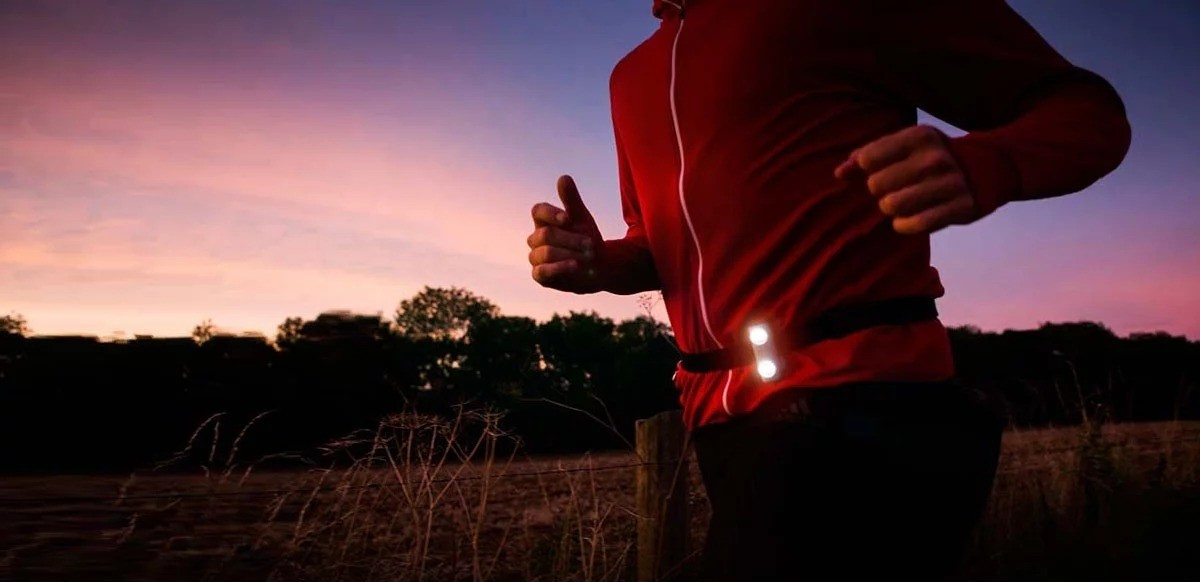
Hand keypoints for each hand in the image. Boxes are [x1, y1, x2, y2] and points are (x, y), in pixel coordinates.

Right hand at [527, 175, 604, 293]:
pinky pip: (542, 271)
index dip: (551, 213)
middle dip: (571, 239)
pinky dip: (559, 268)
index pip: (538, 211)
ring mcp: (536, 257)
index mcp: (544, 221)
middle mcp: (536, 238)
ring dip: (569, 253)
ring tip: (589, 257)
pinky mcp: (539, 275)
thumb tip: (563, 177)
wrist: (600, 267)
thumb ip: (572, 200)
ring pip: (545, 252)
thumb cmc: (587, 239)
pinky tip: (575, 265)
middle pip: (546, 234)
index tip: (568, 218)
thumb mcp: (582, 218)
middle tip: (591, 244)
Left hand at [834, 124, 977, 234]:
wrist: (986, 168)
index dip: (867, 170)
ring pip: (892, 206)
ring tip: (903, 204)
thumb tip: (839, 173)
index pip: (868, 159)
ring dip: (892, 210)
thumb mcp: (904, 146)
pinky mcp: (960, 207)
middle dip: (880, 192)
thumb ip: (868, 155)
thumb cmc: (931, 158)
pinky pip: (914, 225)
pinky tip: (909, 220)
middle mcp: (935, 158)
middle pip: (876, 185)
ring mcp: (950, 183)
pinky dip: (905, 226)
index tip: (880, 171)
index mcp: (919, 137)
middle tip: (896, 189)